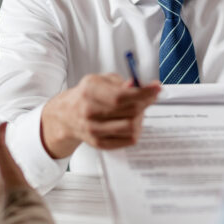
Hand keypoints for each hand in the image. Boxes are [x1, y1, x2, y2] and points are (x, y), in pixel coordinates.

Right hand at [39, 73, 160, 158]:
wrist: (66, 116)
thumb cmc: (87, 95)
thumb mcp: (100, 80)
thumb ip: (120, 82)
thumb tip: (141, 86)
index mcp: (89, 91)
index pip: (121, 95)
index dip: (143, 92)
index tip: (157, 88)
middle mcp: (89, 112)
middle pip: (130, 111)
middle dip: (145, 103)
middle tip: (149, 97)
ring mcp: (94, 130)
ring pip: (131, 127)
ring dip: (141, 117)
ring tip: (137, 110)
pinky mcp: (99, 143)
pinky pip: (128, 140)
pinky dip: (135, 130)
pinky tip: (130, 121)